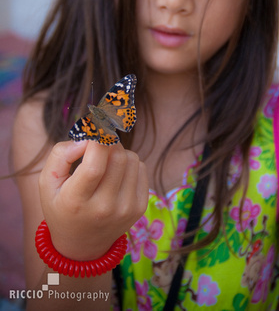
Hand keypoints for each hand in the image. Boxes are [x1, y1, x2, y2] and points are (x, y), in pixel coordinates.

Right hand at [39, 140, 147, 260]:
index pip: (94, 165)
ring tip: (105, 162)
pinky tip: (116, 173)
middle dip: (108, 141)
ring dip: (119, 151)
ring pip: (131, 159)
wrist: (82, 245)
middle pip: (117, 157)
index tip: (97, 125)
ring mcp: (125, 208)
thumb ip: (61, 155)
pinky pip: (140, 168)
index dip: (98, 139)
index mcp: (77, 201)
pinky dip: (129, 163)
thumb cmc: (62, 206)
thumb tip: (88, 138)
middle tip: (98, 143)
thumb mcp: (47, 183)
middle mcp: (104, 207)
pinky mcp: (139, 207)